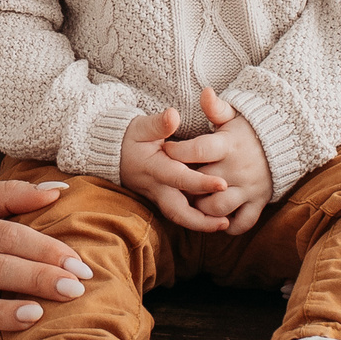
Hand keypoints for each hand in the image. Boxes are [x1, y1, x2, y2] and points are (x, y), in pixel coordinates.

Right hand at [117, 106, 227, 233]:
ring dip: (200, 224)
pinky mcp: (162, 200)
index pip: (179, 178)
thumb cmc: (131, 138)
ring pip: (178, 217)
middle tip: (225, 222)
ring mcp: (158, 197)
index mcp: (154, 168)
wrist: (114, 154)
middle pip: (177, 212)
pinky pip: (179, 214)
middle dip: (200, 221)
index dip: (201, 183)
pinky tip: (215, 220)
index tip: (223, 184)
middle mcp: (157, 188)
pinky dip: (196, 219)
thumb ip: (158, 123)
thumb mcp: (141, 126)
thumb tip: (173, 115)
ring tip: (225, 224)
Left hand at [162, 88, 269, 234]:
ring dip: (202, 207)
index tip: (165, 150)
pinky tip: (216, 217)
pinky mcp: (258, 203)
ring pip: (218, 207)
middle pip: (203, 184)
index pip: (198, 150)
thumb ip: (216, 108)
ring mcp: (248, 188)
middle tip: (174, 181)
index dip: (178, 152)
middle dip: (185, 184)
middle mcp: (238, 169)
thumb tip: (204, 91)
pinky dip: (228, 225)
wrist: (284, 144)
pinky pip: (242, 222)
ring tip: (194, 199)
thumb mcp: (233, 116)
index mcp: (228, 145)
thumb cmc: (248, 131)